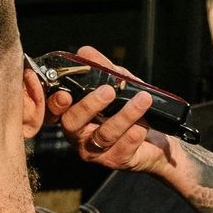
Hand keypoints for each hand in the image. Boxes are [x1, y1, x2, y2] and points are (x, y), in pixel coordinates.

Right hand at [43, 45, 175, 174]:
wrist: (157, 139)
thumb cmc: (132, 110)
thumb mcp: (120, 85)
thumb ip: (103, 70)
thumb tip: (85, 52)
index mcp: (74, 115)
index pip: (55, 111)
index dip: (55, 104)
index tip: (65, 95)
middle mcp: (79, 135)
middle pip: (73, 123)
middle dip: (90, 106)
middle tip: (109, 91)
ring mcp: (96, 152)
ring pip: (104, 135)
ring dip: (124, 115)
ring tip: (143, 99)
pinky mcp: (116, 160)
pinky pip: (123, 148)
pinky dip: (135, 133)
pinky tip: (144, 124)